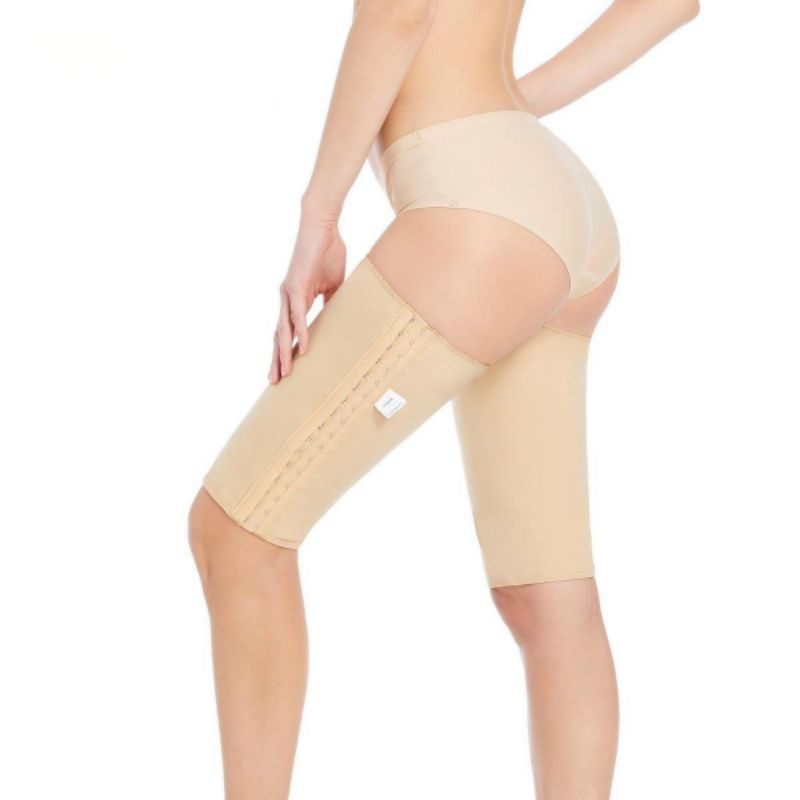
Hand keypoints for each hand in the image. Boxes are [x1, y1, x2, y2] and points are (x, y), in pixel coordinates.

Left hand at [269, 210, 345, 383]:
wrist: (322, 225)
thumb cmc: (327, 251)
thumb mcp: (332, 284)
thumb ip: (330, 302)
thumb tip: (336, 317)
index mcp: (295, 300)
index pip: (288, 331)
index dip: (286, 351)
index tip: (285, 371)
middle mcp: (287, 298)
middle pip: (279, 335)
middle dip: (277, 359)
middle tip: (274, 382)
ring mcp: (289, 292)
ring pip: (284, 329)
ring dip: (283, 352)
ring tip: (284, 372)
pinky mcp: (296, 283)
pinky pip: (298, 313)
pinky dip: (299, 331)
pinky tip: (302, 346)